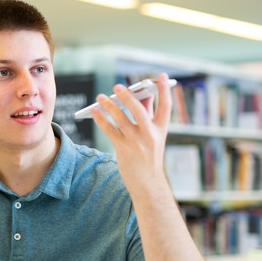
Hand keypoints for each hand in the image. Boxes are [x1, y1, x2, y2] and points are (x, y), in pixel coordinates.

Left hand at [90, 73, 171, 195]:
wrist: (148, 184)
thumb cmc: (149, 157)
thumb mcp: (153, 137)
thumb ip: (148, 116)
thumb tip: (143, 95)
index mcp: (161, 130)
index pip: (166, 107)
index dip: (165, 91)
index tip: (163, 76)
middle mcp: (151, 135)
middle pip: (139, 110)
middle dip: (128, 96)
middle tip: (118, 86)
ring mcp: (137, 143)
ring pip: (121, 119)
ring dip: (110, 106)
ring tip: (101, 96)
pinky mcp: (124, 149)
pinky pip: (110, 130)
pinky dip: (101, 119)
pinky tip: (95, 111)